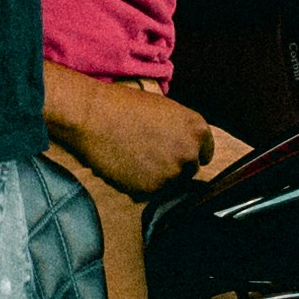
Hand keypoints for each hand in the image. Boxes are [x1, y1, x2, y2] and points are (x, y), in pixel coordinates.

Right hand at [44, 69, 224, 198]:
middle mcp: (190, 152)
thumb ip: (181, 130)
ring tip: (134, 158)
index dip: (189, 151)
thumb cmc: (124, 106)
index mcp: (197, 128)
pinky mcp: (151, 188)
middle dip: (174, 165)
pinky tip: (126, 166)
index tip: (176, 152)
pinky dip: (139, 184)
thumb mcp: (164, 110)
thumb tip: (184, 146)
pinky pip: (149, 192)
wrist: (93, 116)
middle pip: (189, 169)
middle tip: (149, 154)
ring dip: (157, 176)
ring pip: (170, 183)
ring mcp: (171, 173)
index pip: (205, 152)